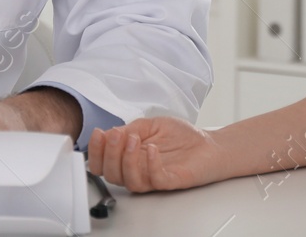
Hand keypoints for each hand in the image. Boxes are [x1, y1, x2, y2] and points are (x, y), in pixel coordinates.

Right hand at [87, 117, 226, 192]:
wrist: (209, 144)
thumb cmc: (181, 136)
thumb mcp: (152, 125)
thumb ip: (132, 128)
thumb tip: (111, 132)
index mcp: (129, 157)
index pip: (103, 163)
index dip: (96, 152)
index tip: (98, 134)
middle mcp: (138, 170)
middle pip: (111, 174)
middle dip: (110, 153)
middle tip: (117, 135)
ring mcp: (153, 177)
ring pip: (129, 181)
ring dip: (127, 160)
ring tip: (134, 140)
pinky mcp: (170, 181)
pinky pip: (155, 180)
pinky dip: (151, 165)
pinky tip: (152, 149)